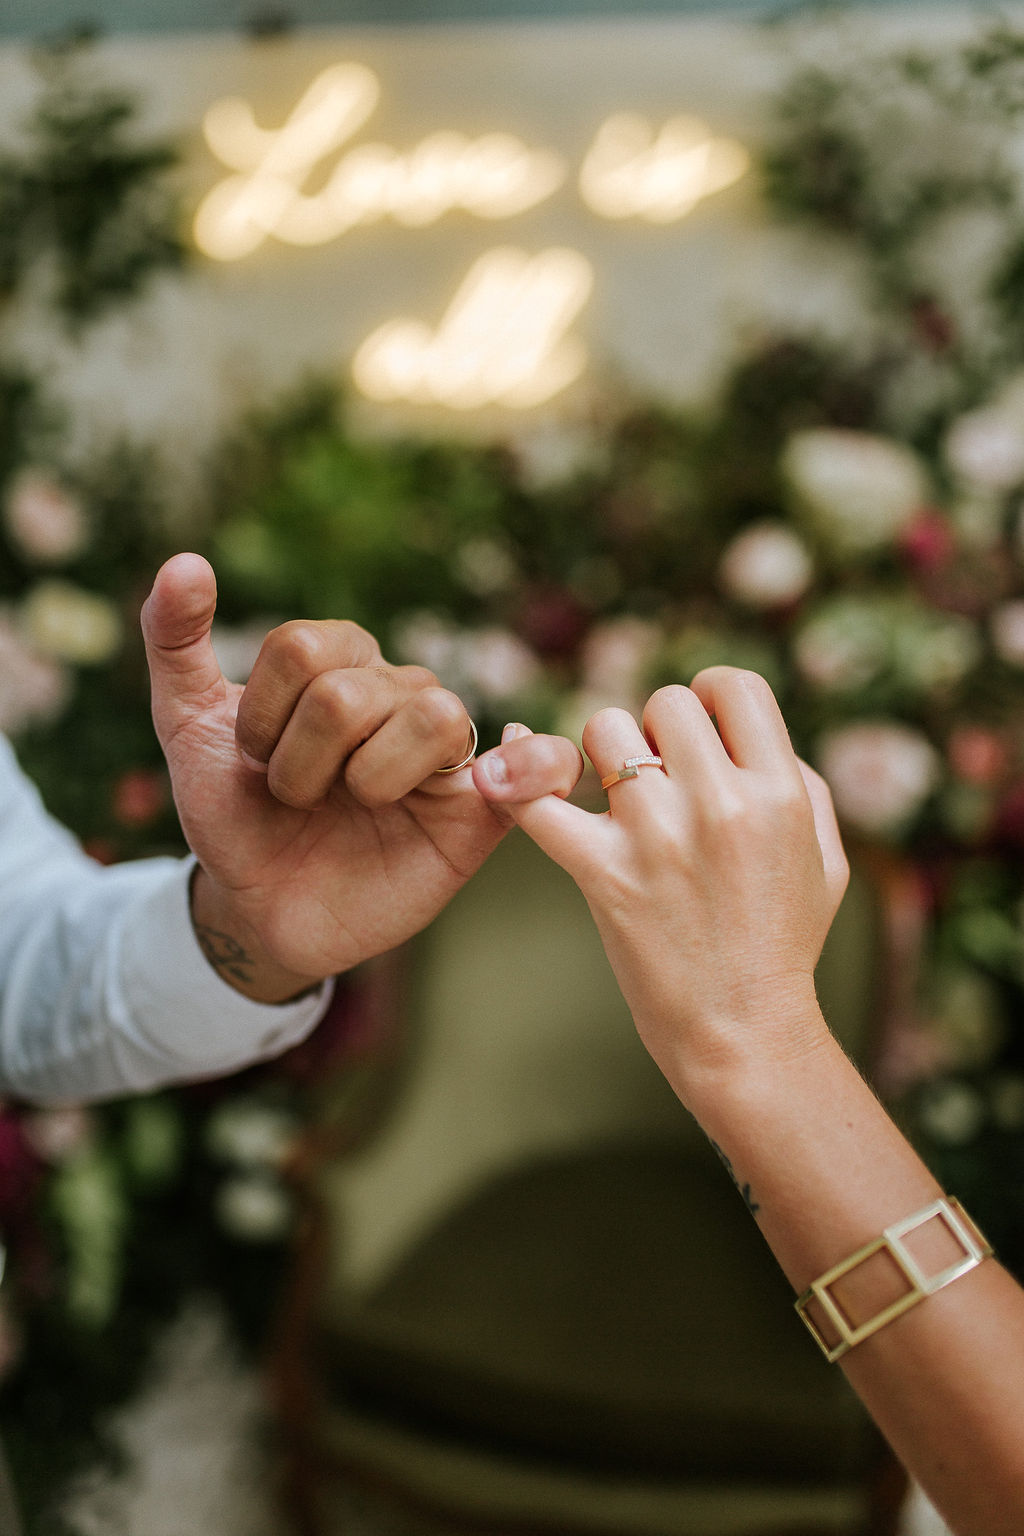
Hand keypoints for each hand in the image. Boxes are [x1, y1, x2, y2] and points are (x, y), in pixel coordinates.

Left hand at [141, 554, 578, 1000]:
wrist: (261, 909)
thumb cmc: (235, 815)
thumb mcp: (187, 727)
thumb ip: (175, 641)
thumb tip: (186, 561)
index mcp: (343, 661)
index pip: (305, 647)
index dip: (262, 717)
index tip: (253, 757)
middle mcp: (400, 692)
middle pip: (351, 693)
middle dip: (300, 765)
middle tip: (298, 799)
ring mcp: (445, 749)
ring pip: (434, 714)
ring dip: (368, 779)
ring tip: (353, 807)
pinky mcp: (482, 809)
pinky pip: (538, 763)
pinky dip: (535, 761)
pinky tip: (490, 782)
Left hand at [474, 669, 847, 1098]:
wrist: (742, 1031)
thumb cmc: (784, 942)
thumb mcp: (826, 856)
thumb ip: (797, 779)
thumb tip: (744, 729)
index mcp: (781, 794)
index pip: (732, 684)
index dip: (708, 697)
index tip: (698, 731)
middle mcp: (721, 805)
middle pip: (663, 701)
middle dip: (655, 729)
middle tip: (657, 774)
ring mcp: (658, 837)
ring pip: (603, 731)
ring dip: (601, 755)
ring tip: (614, 798)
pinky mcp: (603, 873)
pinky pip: (538, 803)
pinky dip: (514, 785)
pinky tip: (502, 774)